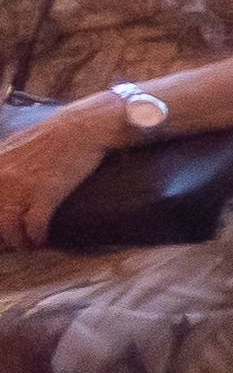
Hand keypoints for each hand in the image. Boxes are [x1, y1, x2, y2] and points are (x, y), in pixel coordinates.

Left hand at [0, 102, 104, 250]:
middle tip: (10, 245)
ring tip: (27, 246)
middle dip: (2, 237)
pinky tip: (42, 241)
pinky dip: (36, 238)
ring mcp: (23, 187)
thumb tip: (4, 179)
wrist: (84, 126)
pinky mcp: (46, 194)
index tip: (1, 233)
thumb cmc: (56, 133)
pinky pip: (34, 226)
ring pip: (9, 227)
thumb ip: (5, 163)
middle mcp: (3, 178)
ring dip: (17, 242)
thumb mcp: (18, 145)